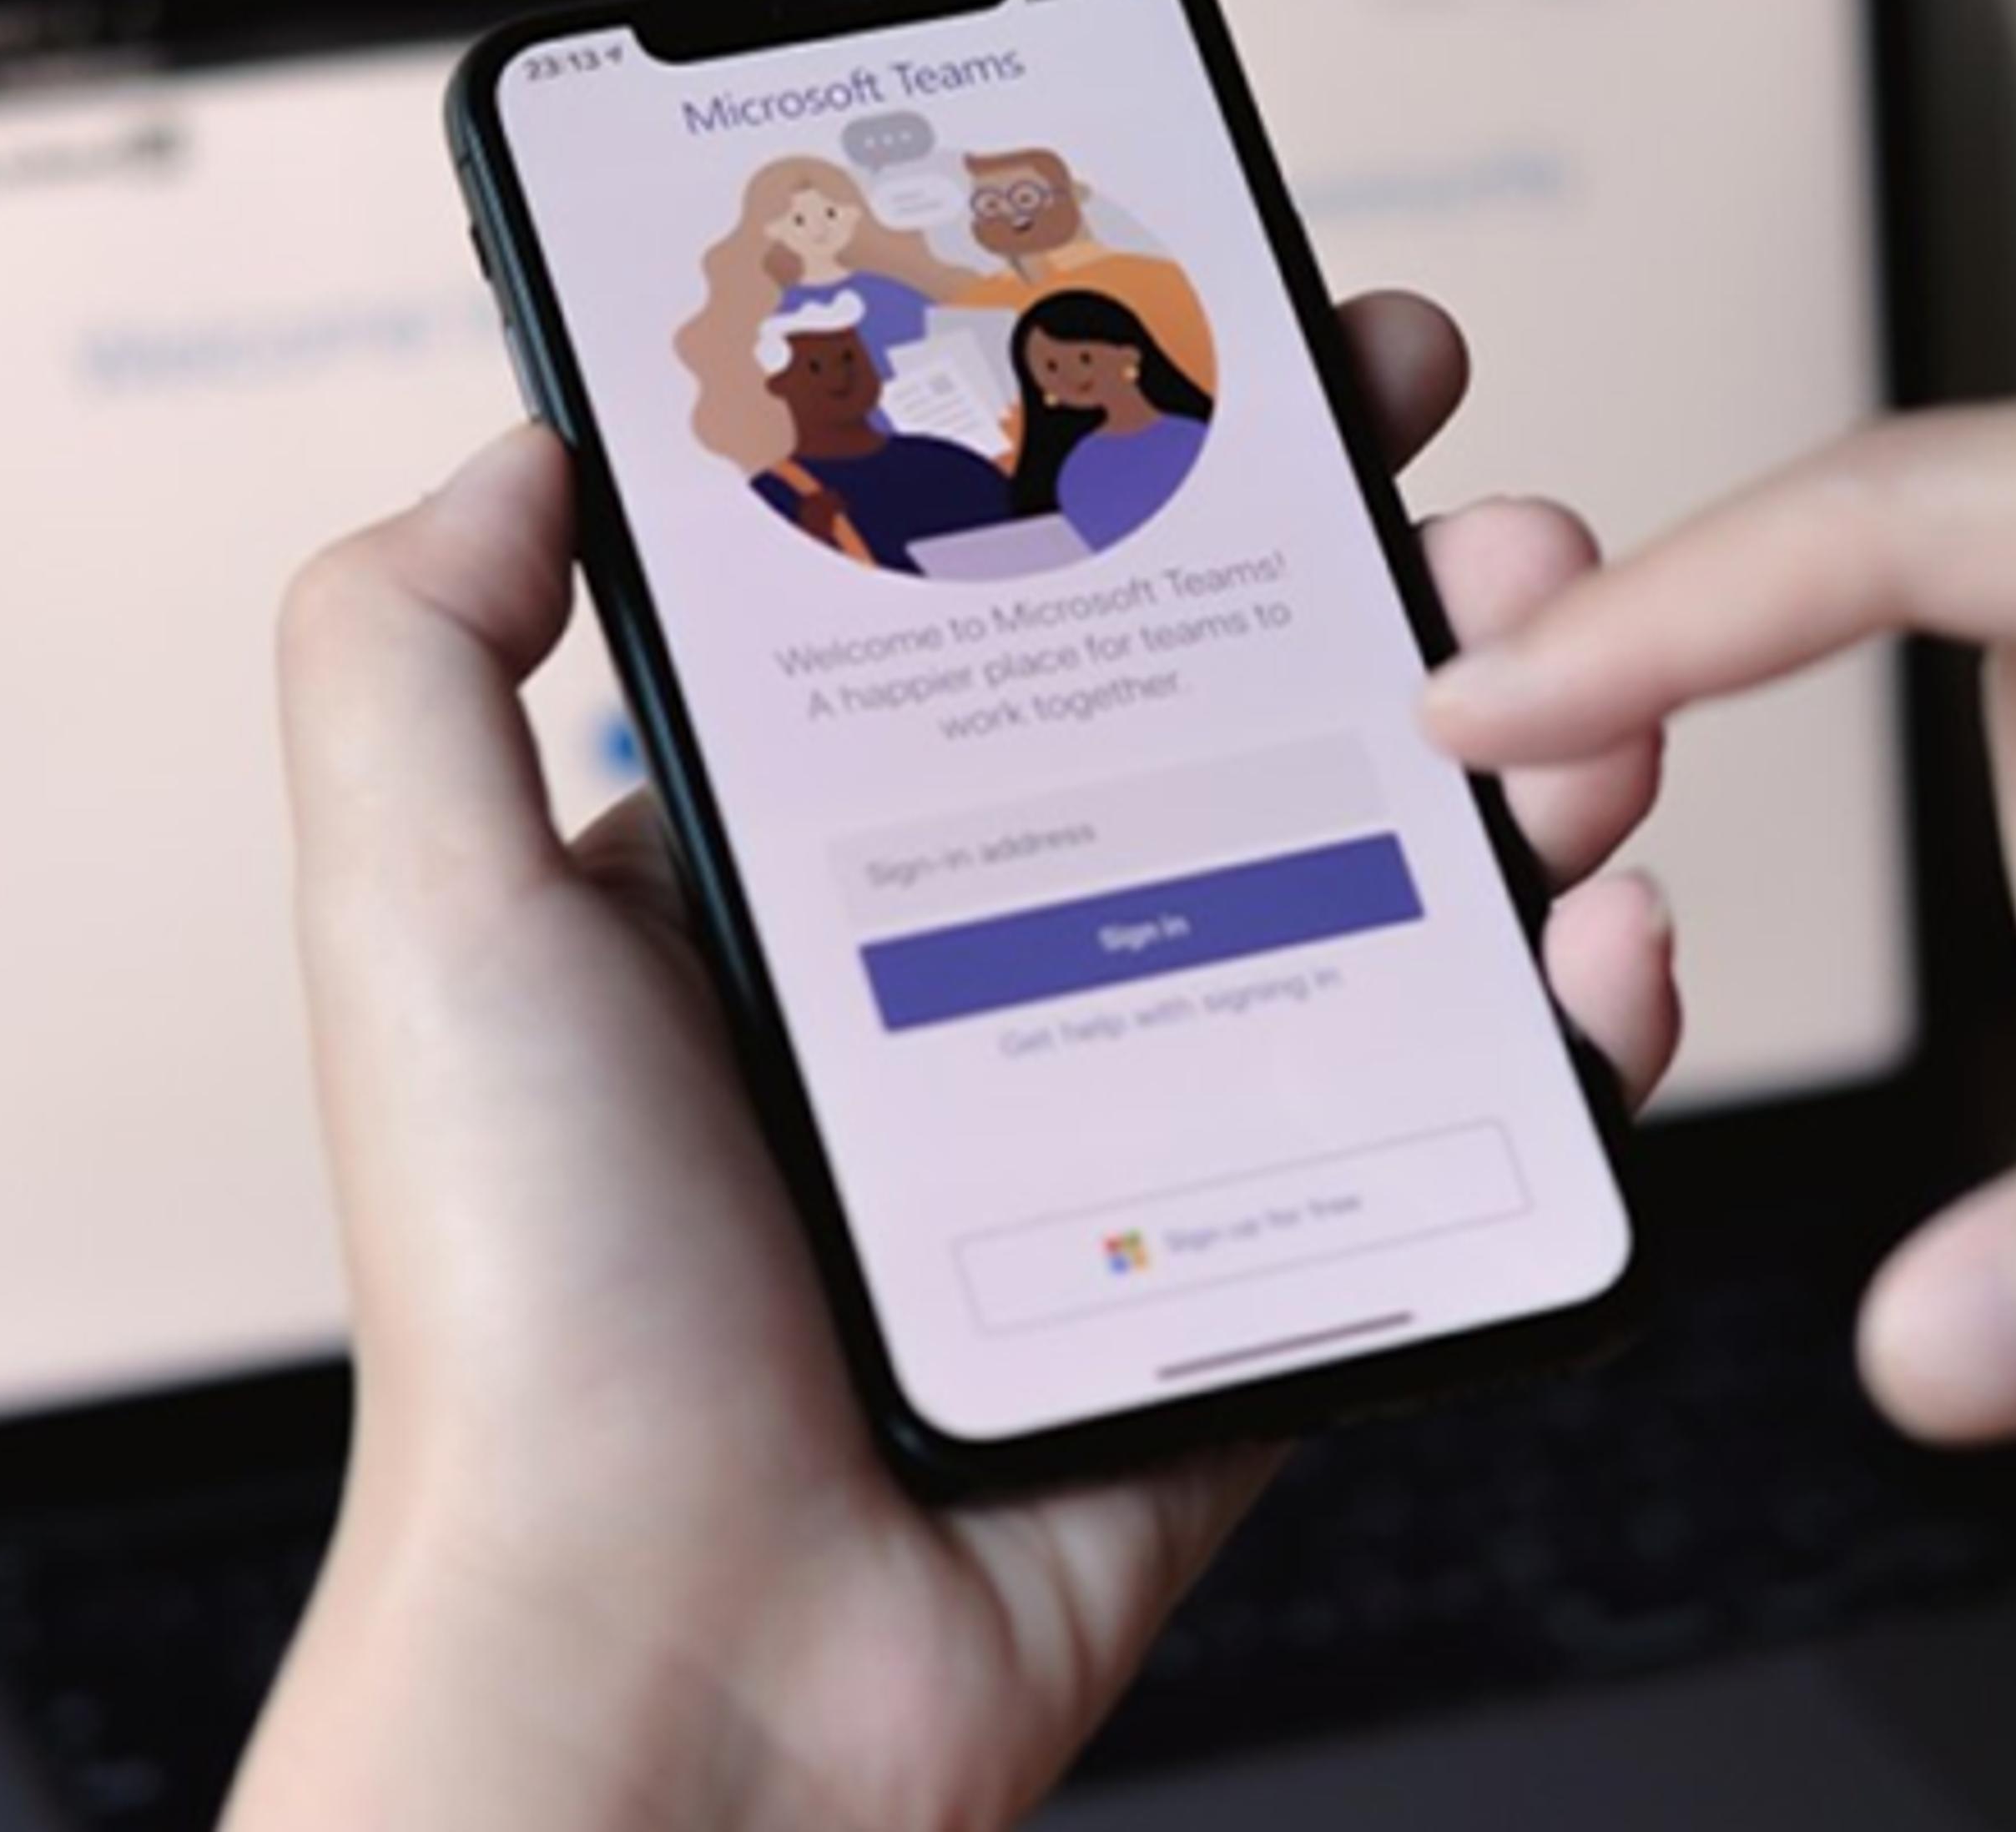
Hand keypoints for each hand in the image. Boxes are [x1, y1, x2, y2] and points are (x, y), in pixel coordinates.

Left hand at [230, 294, 1678, 1831]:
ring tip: (1579, 684)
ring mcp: (1146, 1110)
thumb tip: (532, 432)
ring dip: (1520, 751)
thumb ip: (413, 648)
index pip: (1031, 601)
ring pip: (1389, 885)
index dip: (1171, 460)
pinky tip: (1601, 930)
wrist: (675, 1666)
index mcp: (825, 863)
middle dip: (1397, 575)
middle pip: (1253, 714)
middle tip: (1484, 501)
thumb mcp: (421, 914)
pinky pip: (1459, 1114)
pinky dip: (1569, 1015)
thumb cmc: (530, 1304)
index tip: (1282, 349)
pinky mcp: (1260, 1261)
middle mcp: (994, 962)